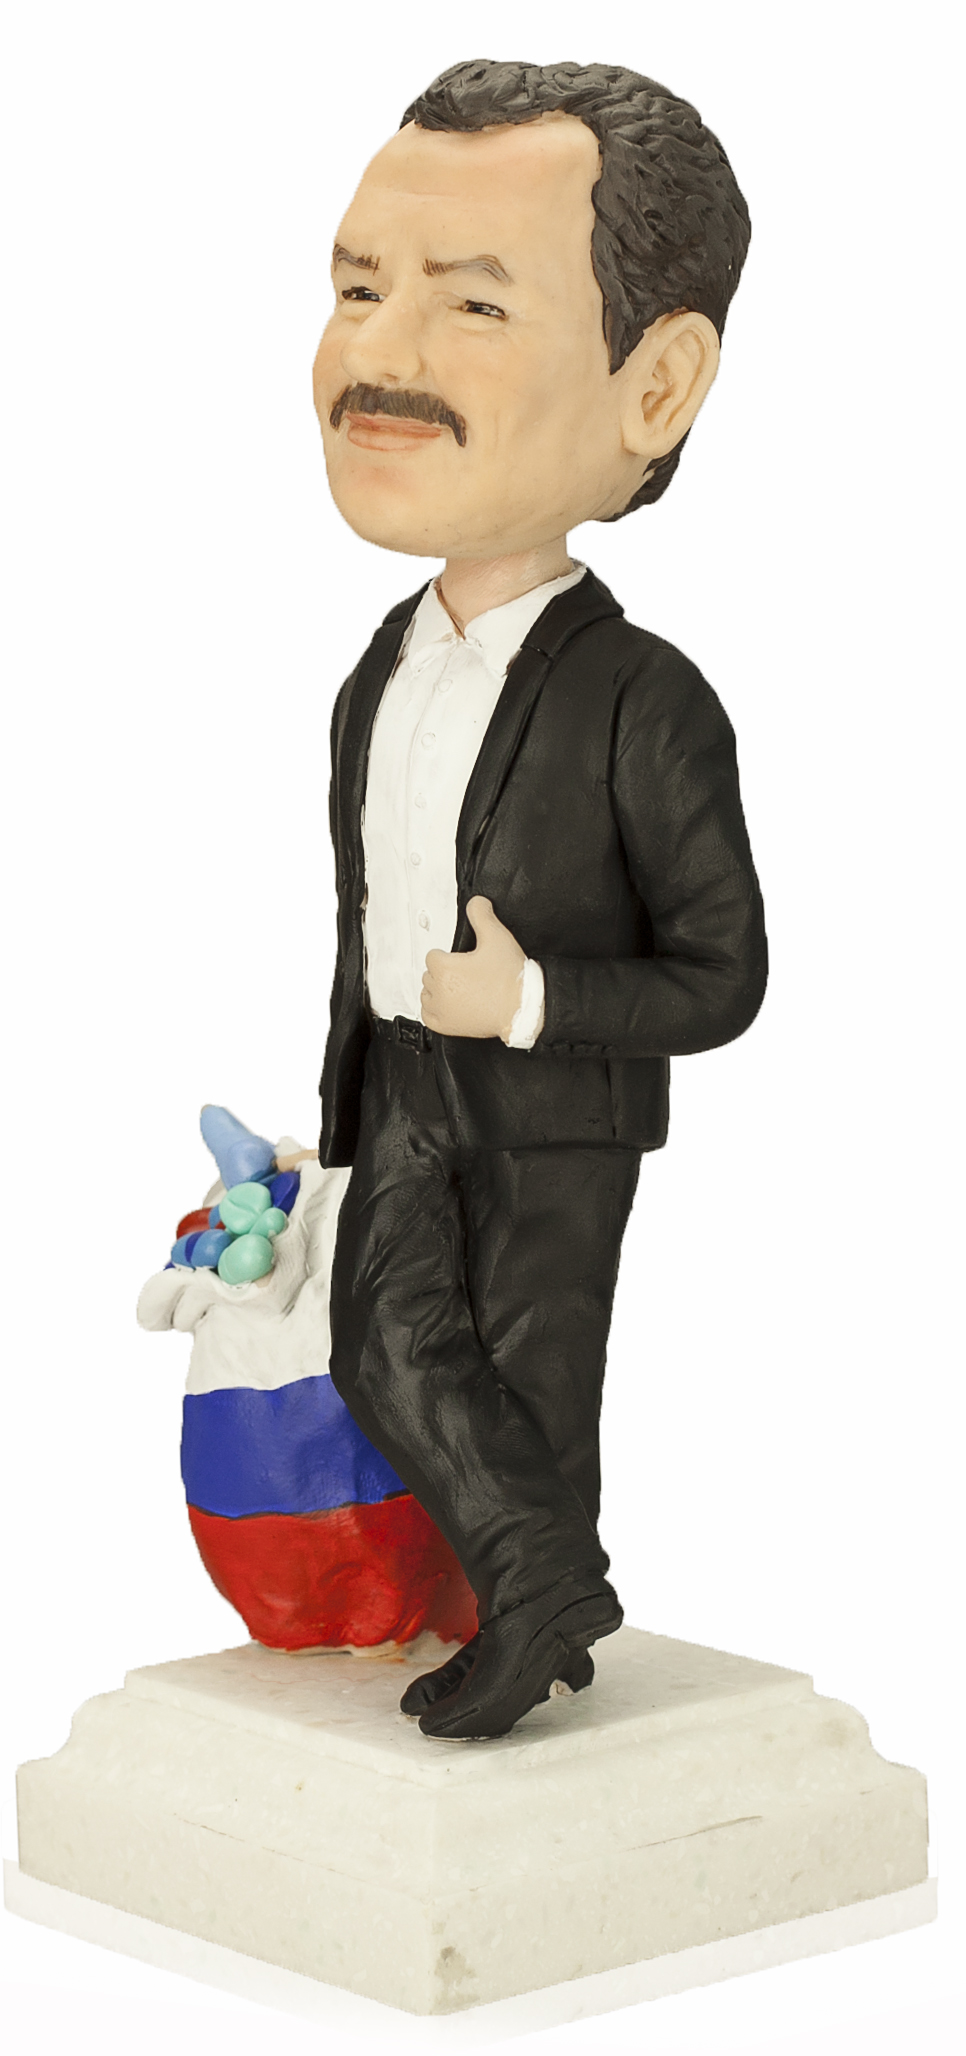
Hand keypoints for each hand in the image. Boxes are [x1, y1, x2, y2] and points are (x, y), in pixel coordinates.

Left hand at [421, 896, 524, 1041]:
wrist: (521, 1009)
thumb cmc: (510, 979)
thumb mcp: (498, 938)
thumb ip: (482, 915)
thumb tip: (476, 903)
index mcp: (444, 968)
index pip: (433, 955)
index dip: (450, 956)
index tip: (464, 960)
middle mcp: (438, 990)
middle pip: (430, 973)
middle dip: (445, 972)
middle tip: (467, 974)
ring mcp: (441, 1010)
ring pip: (427, 993)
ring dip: (439, 990)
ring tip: (461, 988)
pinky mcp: (446, 1026)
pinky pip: (428, 1015)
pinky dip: (436, 1009)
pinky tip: (451, 1004)